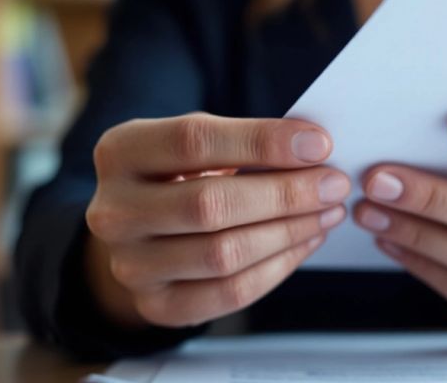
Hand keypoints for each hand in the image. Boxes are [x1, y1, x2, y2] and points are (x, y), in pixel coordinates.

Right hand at [85, 113, 349, 327]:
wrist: (139, 231)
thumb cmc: (179, 175)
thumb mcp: (195, 144)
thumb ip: (241, 141)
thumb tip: (312, 148)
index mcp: (120, 152)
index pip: (192, 141)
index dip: (262, 141)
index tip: (318, 144)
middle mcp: (113, 211)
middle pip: (210, 203)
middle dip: (285, 193)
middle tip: (332, 183)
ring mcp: (130, 265)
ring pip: (224, 253)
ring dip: (289, 231)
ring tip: (327, 211)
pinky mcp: (156, 305)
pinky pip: (230, 292)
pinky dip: (279, 266)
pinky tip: (305, 241)